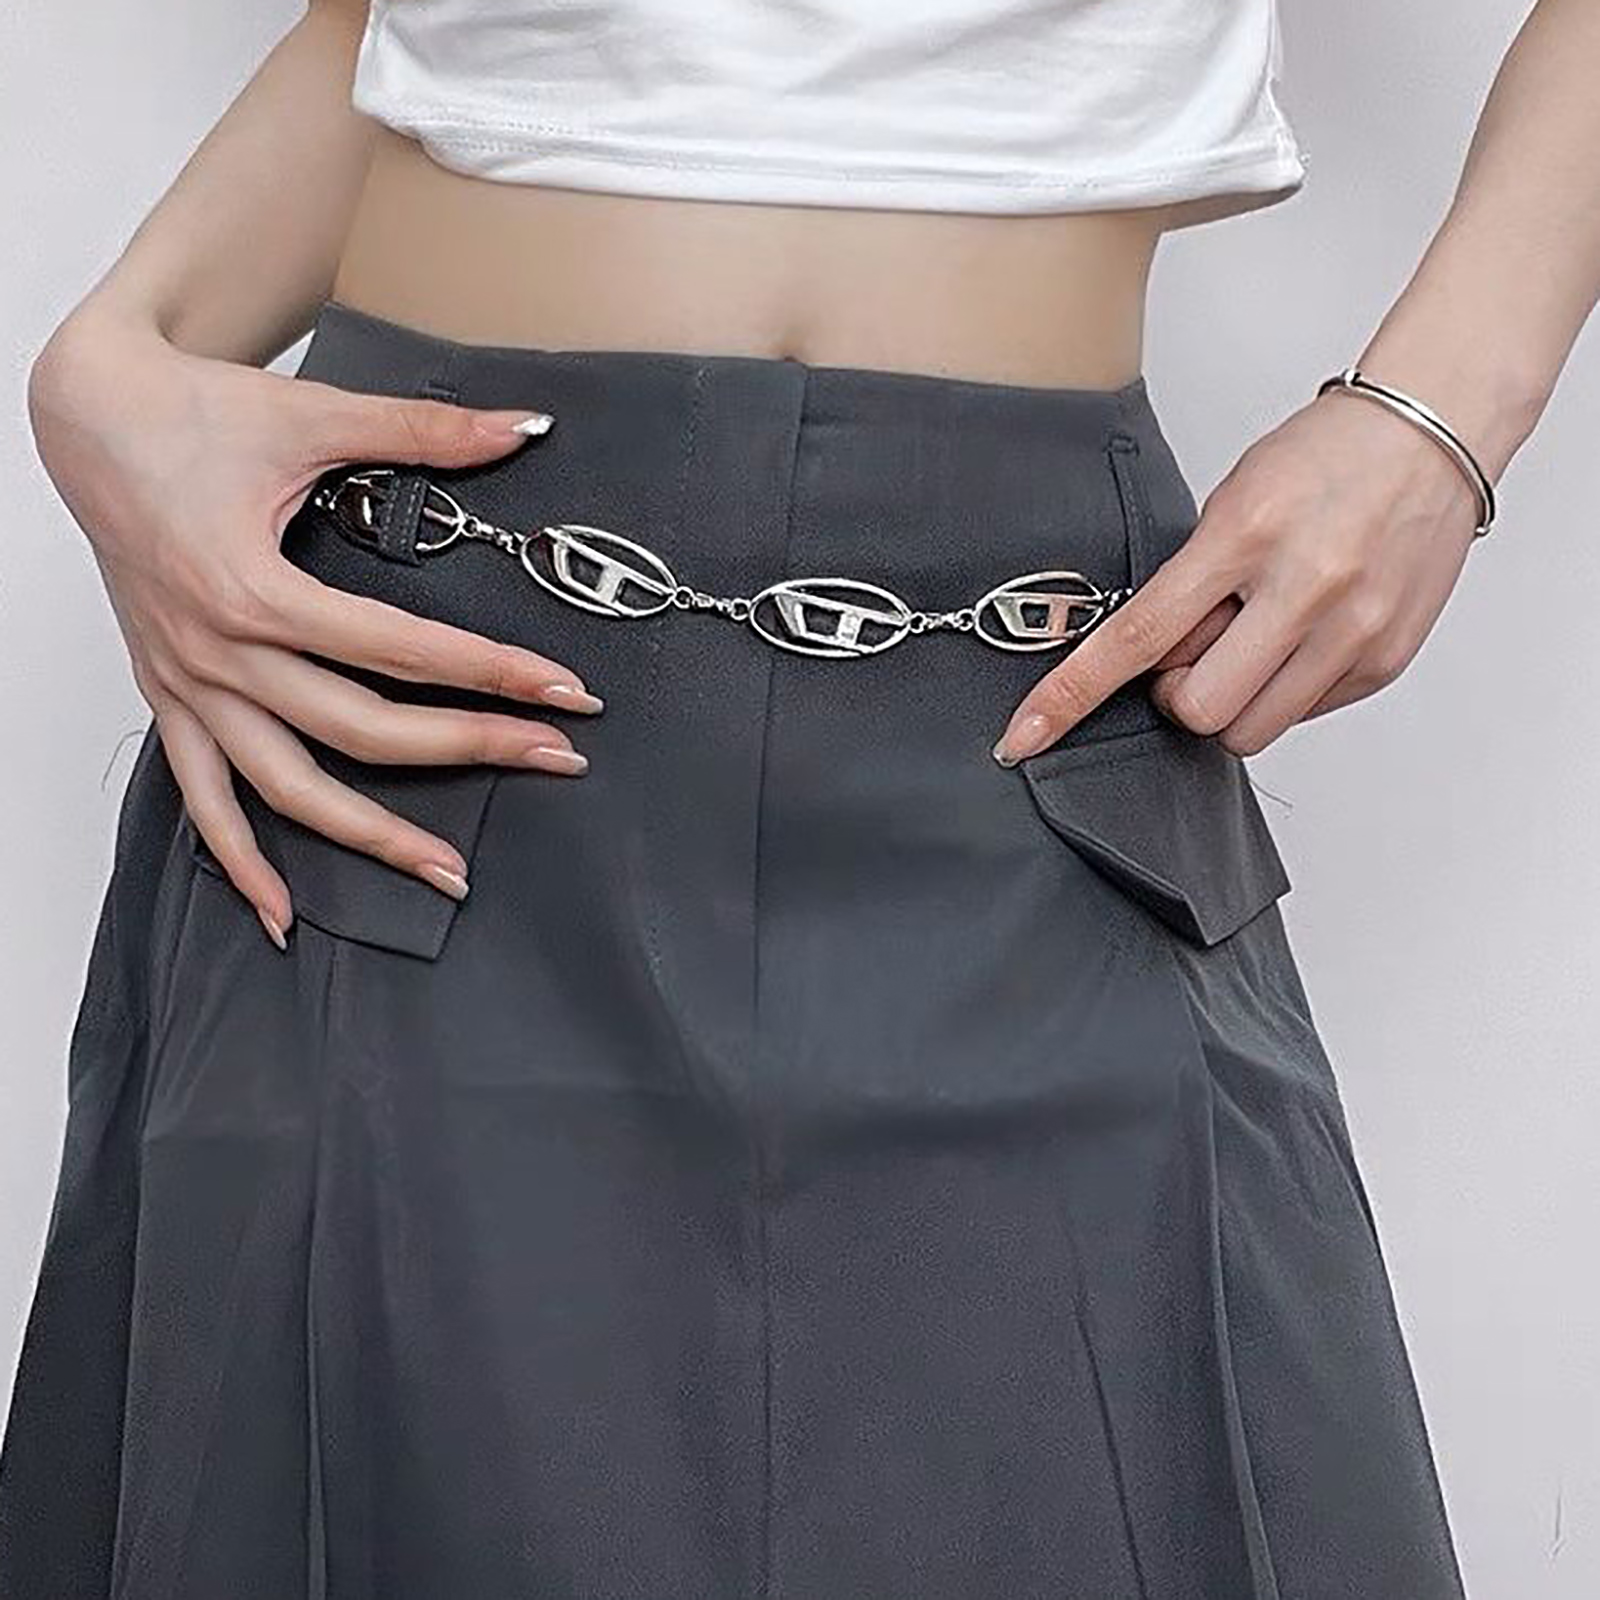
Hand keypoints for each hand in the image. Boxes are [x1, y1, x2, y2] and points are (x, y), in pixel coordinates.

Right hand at [31, 304, 600, 947]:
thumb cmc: (186, 413)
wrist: (85, 413)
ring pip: (288, 788)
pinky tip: (283, 914)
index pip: (401, 650)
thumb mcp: (312, 415)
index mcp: (253, 589)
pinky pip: (201, 798)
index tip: (564, 691)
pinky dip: (240, 860)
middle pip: (361, 730)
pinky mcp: (168, 694)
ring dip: (371, 836)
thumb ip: (423, 432)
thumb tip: (520, 429)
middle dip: (467, 749)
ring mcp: (188, 683)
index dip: (492, 672)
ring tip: (448, 872)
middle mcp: (218, 652)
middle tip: (554, 760)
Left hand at [993, 387, 1485, 765]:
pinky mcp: (1384, 660)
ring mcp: (1351, 630)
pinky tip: (1297, 638)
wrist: (1430, 434)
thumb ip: (1188, 583)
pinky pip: (1301, 716)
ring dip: (1229, 702)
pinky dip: (1281, 692)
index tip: (1023, 736)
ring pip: (1248, 731)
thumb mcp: (1233, 501)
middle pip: (1197, 708)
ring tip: (1250, 642)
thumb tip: (1148, 661)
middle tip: (1193, 650)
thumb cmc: (1324, 459)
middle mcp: (1303, 589)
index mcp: (1244, 537)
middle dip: (1176, 695)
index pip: (1136, 637)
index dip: (1070, 696)